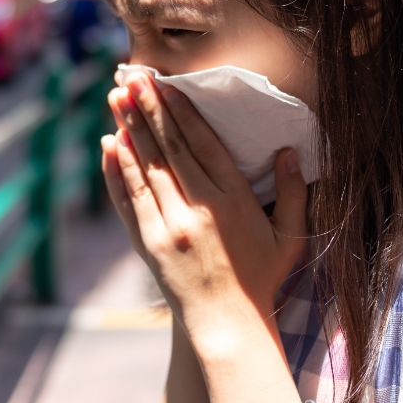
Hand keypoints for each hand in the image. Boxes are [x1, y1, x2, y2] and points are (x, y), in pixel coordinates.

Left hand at [101, 70, 308, 347]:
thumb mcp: (290, 236)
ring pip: (145, 167)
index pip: (204, 145)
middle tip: (134, 76)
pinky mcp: (149, 243)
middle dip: (150, 108)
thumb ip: (292, 193)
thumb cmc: (261, 279)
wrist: (228, 326)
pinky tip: (109, 143)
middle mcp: (200, 208)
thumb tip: (290, 152)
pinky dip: (117, 169)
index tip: (168, 85)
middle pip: (170, 147)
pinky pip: (129, 198)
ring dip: (129, 128)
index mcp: (234, 201)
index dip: (183, 112)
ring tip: (116, 97)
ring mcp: (170, 226)